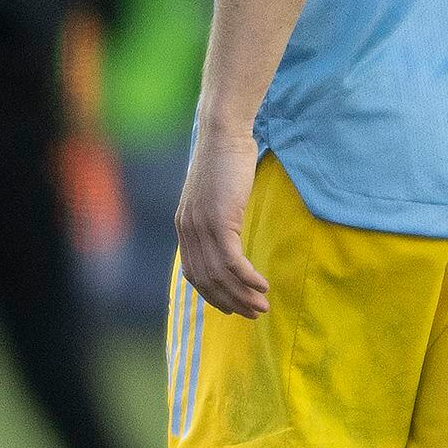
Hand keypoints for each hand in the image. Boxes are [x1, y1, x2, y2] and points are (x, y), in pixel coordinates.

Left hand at [174, 126, 266, 318]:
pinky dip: (248, 278)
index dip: (212, 295)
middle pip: (207, 280)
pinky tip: (263, 285)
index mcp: (185, 226)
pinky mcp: (219, 221)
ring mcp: (201, 226)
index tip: (232, 307)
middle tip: (253, 314)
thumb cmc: (225, 160)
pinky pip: (233, 261)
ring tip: (262, 306)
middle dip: (230, 302)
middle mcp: (188, 230)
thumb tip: (228, 232)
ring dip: (243, 295)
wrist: (223, 134)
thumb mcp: (215, 195)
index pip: (193, 273)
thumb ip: (215, 216)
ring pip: (221, 275)